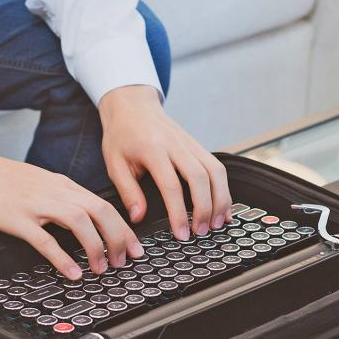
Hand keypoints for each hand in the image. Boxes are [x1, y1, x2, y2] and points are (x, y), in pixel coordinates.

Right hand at [0, 126, 142, 278]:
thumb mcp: (35, 185)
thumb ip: (57, 200)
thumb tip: (77, 220)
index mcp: (61, 185)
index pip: (103, 204)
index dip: (124, 228)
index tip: (133, 247)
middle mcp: (54, 191)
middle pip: (101, 212)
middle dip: (119, 239)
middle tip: (124, 261)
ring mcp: (36, 204)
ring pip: (81, 222)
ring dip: (97, 248)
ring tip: (102, 269)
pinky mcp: (16, 217)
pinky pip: (46, 239)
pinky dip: (63, 257)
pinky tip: (72, 272)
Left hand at [99, 85, 231, 239]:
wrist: (132, 105)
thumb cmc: (121, 136)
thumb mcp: (114, 163)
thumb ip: (128, 191)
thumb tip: (139, 217)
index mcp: (152, 149)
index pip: (171, 185)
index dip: (179, 213)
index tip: (181, 233)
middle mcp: (176, 145)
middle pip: (200, 178)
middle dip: (205, 208)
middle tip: (202, 231)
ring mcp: (190, 143)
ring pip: (215, 171)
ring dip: (220, 199)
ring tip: (216, 223)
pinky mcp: (198, 145)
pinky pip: (217, 167)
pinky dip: (223, 188)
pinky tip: (222, 207)